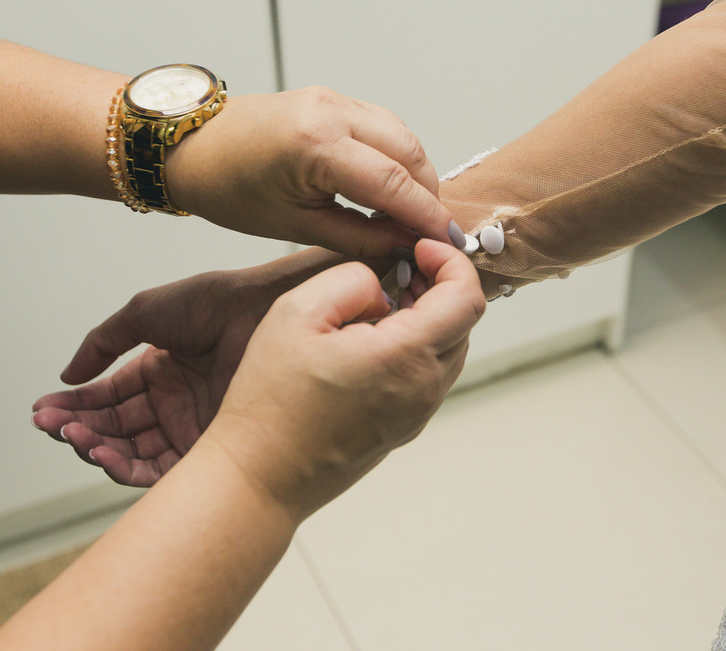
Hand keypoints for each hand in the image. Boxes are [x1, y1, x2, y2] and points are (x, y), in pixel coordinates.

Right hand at [31, 250, 348, 485]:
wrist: (269, 310)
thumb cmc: (222, 302)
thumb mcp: (149, 313)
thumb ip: (105, 342)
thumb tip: (67, 376)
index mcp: (163, 372)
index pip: (109, 400)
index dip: (75, 406)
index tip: (43, 412)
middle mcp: (178, 403)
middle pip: (118, 430)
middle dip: (80, 430)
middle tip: (54, 427)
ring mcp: (197, 425)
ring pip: (136, 453)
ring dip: (99, 449)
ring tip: (76, 438)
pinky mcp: (217, 445)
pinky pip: (166, 469)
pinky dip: (130, 467)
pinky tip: (105, 454)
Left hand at [165, 87, 463, 256]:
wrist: (191, 146)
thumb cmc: (227, 186)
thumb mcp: (295, 225)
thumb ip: (358, 236)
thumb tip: (404, 245)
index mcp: (315, 145)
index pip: (393, 182)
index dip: (426, 215)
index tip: (447, 242)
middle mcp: (331, 111)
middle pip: (409, 152)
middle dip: (428, 195)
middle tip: (432, 233)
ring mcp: (334, 99)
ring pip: (402, 136)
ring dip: (416, 175)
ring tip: (412, 215)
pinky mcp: (334, 99)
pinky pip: (383, 126)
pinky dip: (398, 157)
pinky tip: (393, 188)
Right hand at [202, 239, 484, 518]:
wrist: (258, 478)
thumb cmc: (270, 403)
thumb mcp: (297, 313)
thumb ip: (351, 281)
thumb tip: (381, 286)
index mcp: (407, 358)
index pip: (467, 298)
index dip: (452, 261)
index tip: (421, 248)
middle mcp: (423, 390)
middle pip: (463, 323)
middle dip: (441, 286)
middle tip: (401, 267)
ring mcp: (416, 414)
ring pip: (447, 350)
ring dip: (428, 317)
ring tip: (383, 299)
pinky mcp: (402, 428)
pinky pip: (426, 376)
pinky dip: (414, 346)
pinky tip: (371, 338)